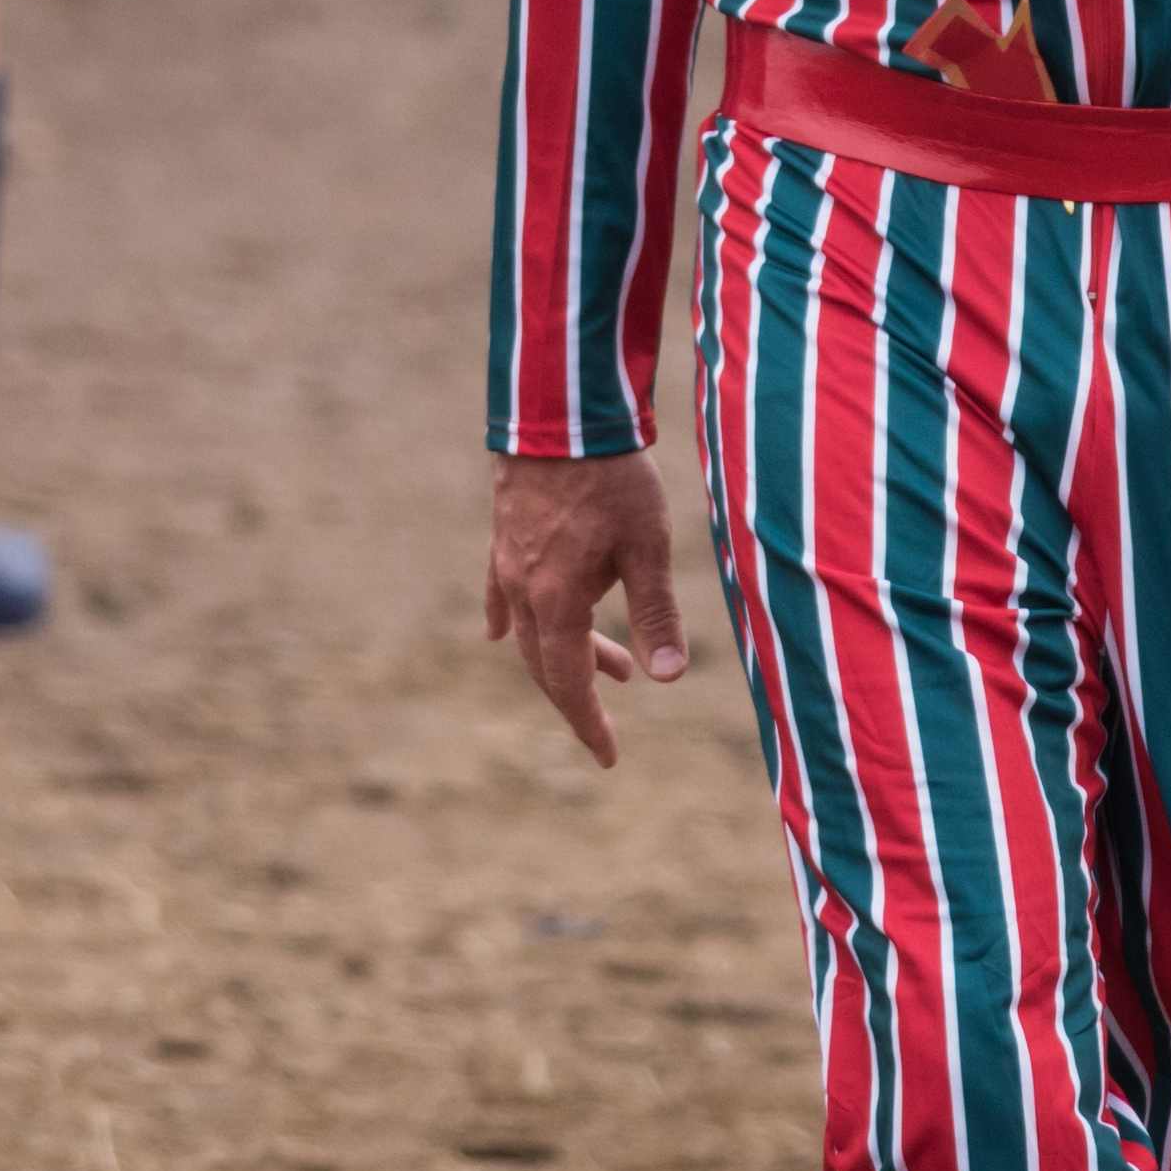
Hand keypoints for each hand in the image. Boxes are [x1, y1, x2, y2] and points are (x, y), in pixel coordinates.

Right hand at [479, 451, 693, 765]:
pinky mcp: (503, 536)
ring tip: (615, 663)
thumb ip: (657, 612)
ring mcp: (507, 563)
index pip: (569, 682)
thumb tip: (668, 679)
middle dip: (580, 693)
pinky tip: (504, 633)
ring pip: (530, 629)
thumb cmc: (612, 476)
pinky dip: (511, 620)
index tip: (608, 757)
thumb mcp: (647, 545)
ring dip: (566, 653)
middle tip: (614, 713)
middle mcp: (523, 590)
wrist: (559, 412)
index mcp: (556, 600)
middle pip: (545, 663)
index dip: (588, 723)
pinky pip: (502, 595)